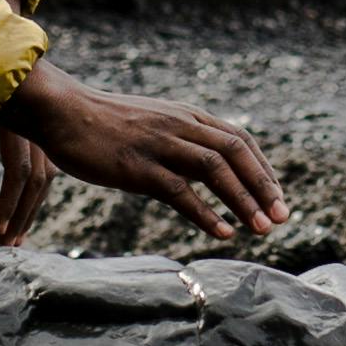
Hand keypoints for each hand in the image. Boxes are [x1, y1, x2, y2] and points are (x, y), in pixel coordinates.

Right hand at [0, 69, 286, 246]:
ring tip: (262, 229)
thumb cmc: (102, 122)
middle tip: (283, 217)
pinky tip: (222, 233)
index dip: (263, 170)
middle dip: (264, 186)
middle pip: (236, 153)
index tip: (277, 197)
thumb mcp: (151, 122)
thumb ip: (179, 139)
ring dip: (243, 201)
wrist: (62, 111)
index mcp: (185, 115)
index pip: (239, 140)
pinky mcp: (137, 167)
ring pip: (215, 170)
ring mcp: (159, 145)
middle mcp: (179, 126)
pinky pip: (180, 191)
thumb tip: (205, 165)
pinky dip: (206, 213)